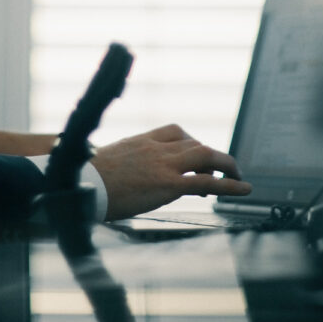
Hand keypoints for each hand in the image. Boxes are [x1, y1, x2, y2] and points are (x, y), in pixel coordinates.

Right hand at [89, 124, 251, 220]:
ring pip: (205, 155)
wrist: (79, 186)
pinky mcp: (168, 184)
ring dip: (226, 166)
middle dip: (210, 156)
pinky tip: (243, 189)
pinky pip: (207, 181)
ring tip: (237, 178)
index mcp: (140, 141)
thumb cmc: (85, 181)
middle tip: (220, 170)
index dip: (189, 143)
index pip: (174, 132)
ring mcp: (163, 164)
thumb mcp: (106, 164)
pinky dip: (230, 185)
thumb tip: (119, 177)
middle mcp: (155, 148)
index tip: (195, 157)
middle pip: (193, 143)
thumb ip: (121, 165)